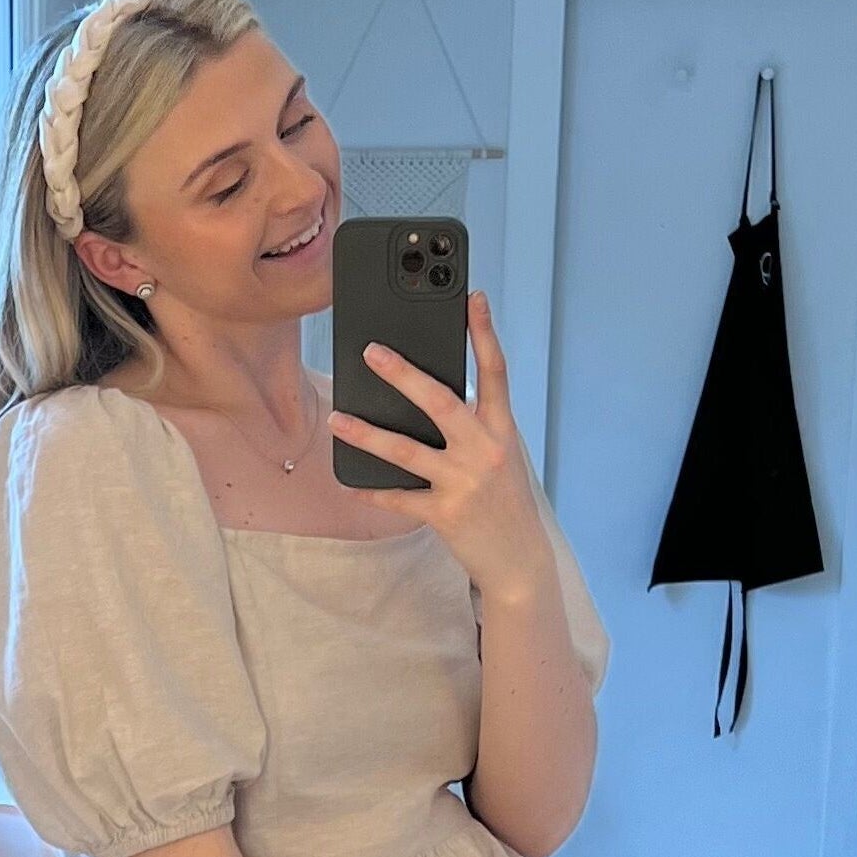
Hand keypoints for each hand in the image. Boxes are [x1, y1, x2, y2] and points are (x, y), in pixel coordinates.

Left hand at [328, 288, 551, 605]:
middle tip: (372, 351)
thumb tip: (424, 395)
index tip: (473, 297)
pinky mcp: (444, 513)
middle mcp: (485, 450)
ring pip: (406, 451)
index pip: (495, 371)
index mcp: (502, 429)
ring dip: (366, 434)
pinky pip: (397, 497)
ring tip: (336, 418)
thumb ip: (472, 425)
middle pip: (441, 402)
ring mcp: (464, 482)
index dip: (484, 333)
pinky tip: (349, 482)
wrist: (519, 558)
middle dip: (404, 374)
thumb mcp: (499, 454)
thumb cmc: (503, 498)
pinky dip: (371, 490)